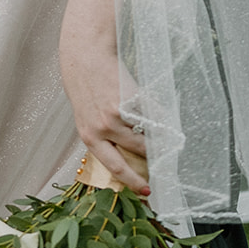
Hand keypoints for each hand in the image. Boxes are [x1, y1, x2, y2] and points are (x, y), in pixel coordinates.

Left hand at [58, 29, 149, 195]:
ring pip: (148, 133)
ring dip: (158, 135)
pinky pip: (153, 113)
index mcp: (90, 137)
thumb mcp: (87, 117)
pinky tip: (161, 112)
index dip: (133, 181)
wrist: (85, 56)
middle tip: (163, 158)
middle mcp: (103, 129)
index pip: (115, 167)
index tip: (147, 191)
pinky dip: (160, 114)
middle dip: (153, 156)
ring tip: (163, 133)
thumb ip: (103, 135)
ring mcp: (118, 113)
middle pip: (138, 152)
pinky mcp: (131, 97)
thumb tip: (129, 153)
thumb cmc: (85, 87)